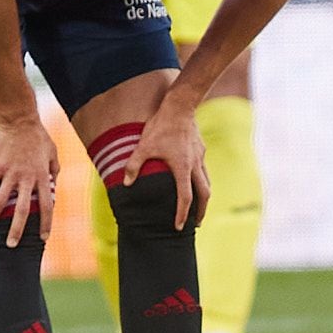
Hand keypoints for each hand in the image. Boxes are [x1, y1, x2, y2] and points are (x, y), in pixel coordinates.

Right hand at [0, 116, 57, 245]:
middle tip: (11, 245)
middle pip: (23, 210)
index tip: (44, 238)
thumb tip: (53, 185)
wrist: (20, 119)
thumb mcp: (53, 153)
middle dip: (17, 230)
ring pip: (1, 201)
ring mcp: (11, 172)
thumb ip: (53, 170)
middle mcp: (27, 178)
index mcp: (42, 177)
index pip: (47, 206)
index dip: (46, 223)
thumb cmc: (38, 136)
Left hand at [123, 93, 208, 229]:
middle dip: (201, 211)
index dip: (183, 214)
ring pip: (207, 182)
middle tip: (197, 223)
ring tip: (199, 205)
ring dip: (204, 196)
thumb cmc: (161, 126)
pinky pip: (204, 170)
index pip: (185, 198)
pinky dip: (201, 180)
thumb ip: (133, 165)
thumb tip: (125, 184)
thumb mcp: (143, 146)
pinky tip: (194, 179)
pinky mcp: (200, 149)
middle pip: (204, 194)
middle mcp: (195, 165)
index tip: (180, 226)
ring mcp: (200, 157)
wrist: (180, 106)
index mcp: (182, 168)